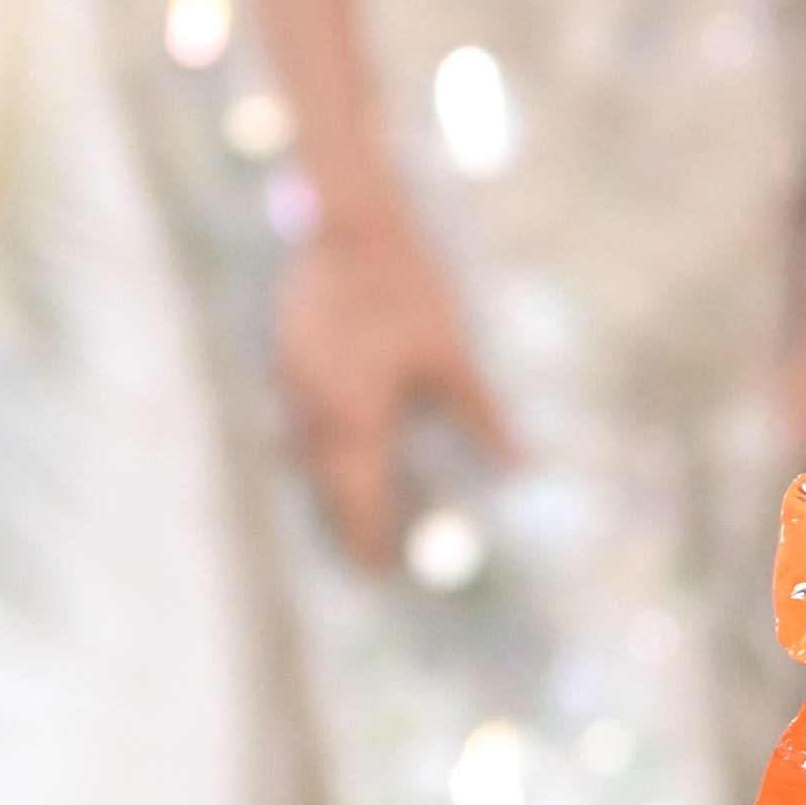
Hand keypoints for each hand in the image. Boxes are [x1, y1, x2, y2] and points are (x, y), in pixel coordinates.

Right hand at [272, 187, 518, 564]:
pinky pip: (294, 414)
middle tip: (361, 558)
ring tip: (346, 513)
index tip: (375, 575)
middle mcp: (318, 406)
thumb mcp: (454, 357)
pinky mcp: (284, 354)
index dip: (366, 536)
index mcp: (360, 414)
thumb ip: (481, 416)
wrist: (354, 229)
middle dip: (343, 521)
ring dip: (324, 483)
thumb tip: (521, 466)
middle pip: (325, 481)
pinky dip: (311, 439)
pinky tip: (328, 446)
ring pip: (303, 449)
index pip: (358, 495)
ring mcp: (292, 379)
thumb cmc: (413, 292)